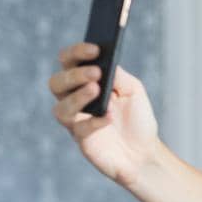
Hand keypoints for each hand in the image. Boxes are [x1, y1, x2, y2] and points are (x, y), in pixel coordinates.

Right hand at [48, 44, 161, 186]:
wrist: (145, 152)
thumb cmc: (137, 119)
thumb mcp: (133, 92)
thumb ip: (119, 76)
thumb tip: (107, 62)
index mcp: (83, 82)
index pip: (69, 62)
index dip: (77, 53)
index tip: (95, 49)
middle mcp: (74, 99)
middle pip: (57, 83)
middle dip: (75, 75)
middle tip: (96, 72)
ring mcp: (76, 121)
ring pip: (61, 107)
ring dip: (78, 97)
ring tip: (97, 90)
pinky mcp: (82, 140)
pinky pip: (79, 129)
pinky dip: (94, 122)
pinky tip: (109, 117)